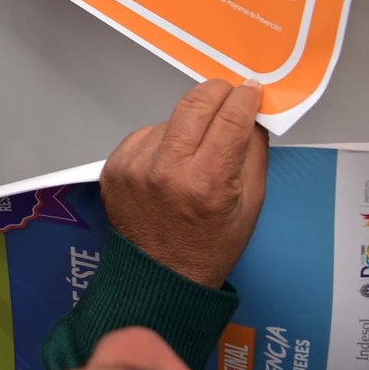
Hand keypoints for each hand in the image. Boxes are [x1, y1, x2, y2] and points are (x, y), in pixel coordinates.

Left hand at [100, 79, 268, 288]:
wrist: (160, 277)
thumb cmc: (208, 248)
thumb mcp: (250, 206)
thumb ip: (254, 152)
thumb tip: (252, 113)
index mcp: (205, 183)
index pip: (230, 118)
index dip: (246, 98)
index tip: (252, 91)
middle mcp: (165, 171)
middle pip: (195, 103)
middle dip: (217, 92)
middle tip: (229, 96)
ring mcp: (134, 167)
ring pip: (171, 119)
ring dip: (189, 125)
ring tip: (195, 155)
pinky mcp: (114, 167)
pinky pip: (147, 135)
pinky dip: (163, 142)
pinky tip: (169, 165)